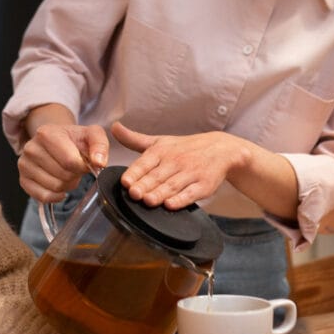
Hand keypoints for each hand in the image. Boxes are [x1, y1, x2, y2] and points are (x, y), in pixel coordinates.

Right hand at [18, 121, 108, 202]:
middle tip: (75, 168)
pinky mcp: (23, 180)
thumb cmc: (74, 139)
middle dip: (75, 175)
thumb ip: (100, 144)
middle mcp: (31, 148)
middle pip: (63, 176)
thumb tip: (99, 162)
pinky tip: (59, 186)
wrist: (56, 141)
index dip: (82, 166)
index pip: (70, 161)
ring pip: (55, 187)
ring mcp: (24, 164)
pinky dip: (56, 196)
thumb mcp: (91, 134)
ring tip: (66, 173)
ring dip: (67, 185)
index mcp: (46, 133)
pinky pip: (43, 197)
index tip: (84, 162)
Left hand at [112, 122, 250, 209]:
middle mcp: (176, 161)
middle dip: (145, 185)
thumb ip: (134, 139)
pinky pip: (191, 193)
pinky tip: (170, 205)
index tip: (125, 182)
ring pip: (172, 185)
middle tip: (133, 194)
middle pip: (158, 176)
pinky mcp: (204, 185)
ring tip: (148, 201)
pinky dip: (181, 200)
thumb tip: (113, 128)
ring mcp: (191, 173)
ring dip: (160, 193)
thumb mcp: (160, 141)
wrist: (220, 149)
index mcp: (162, 151)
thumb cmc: (184, 148)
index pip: (145, 162)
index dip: (135, 173)